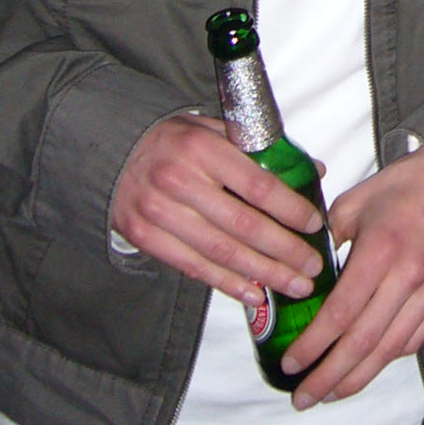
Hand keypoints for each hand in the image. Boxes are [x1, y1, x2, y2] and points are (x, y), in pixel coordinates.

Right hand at [111, 115, 326, 309]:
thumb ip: (261, 150)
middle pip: (244, 225)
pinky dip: (227, 284)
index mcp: (203, 149)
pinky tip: (255, 294)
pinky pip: (193, 267)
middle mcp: (180, 181)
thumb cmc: (172, 141)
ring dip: (264, 273)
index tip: (314, 224)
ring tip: (295, 285)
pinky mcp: (144, 236)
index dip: (290, 208)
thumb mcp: (213, 130)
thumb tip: (314, 170)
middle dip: (285, 250)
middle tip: (313, 266)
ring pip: (222, 252)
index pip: (258, 185)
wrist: (109, 152)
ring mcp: (159, 211)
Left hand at [278, 148, 423, 410]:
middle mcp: (410, 277)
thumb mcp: (355, 201)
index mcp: (381, 250)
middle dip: (329, 376)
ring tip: (330, 393)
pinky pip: (414, 340)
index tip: (291, 364)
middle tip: (303, 398)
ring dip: (357, 377)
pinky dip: (387, 358)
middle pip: (364, 343)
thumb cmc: (405, 186)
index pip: (341, 313)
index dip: (313, 345)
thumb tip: (306, 271)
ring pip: (390, 350)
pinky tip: (367, 365)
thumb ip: (328, 238)